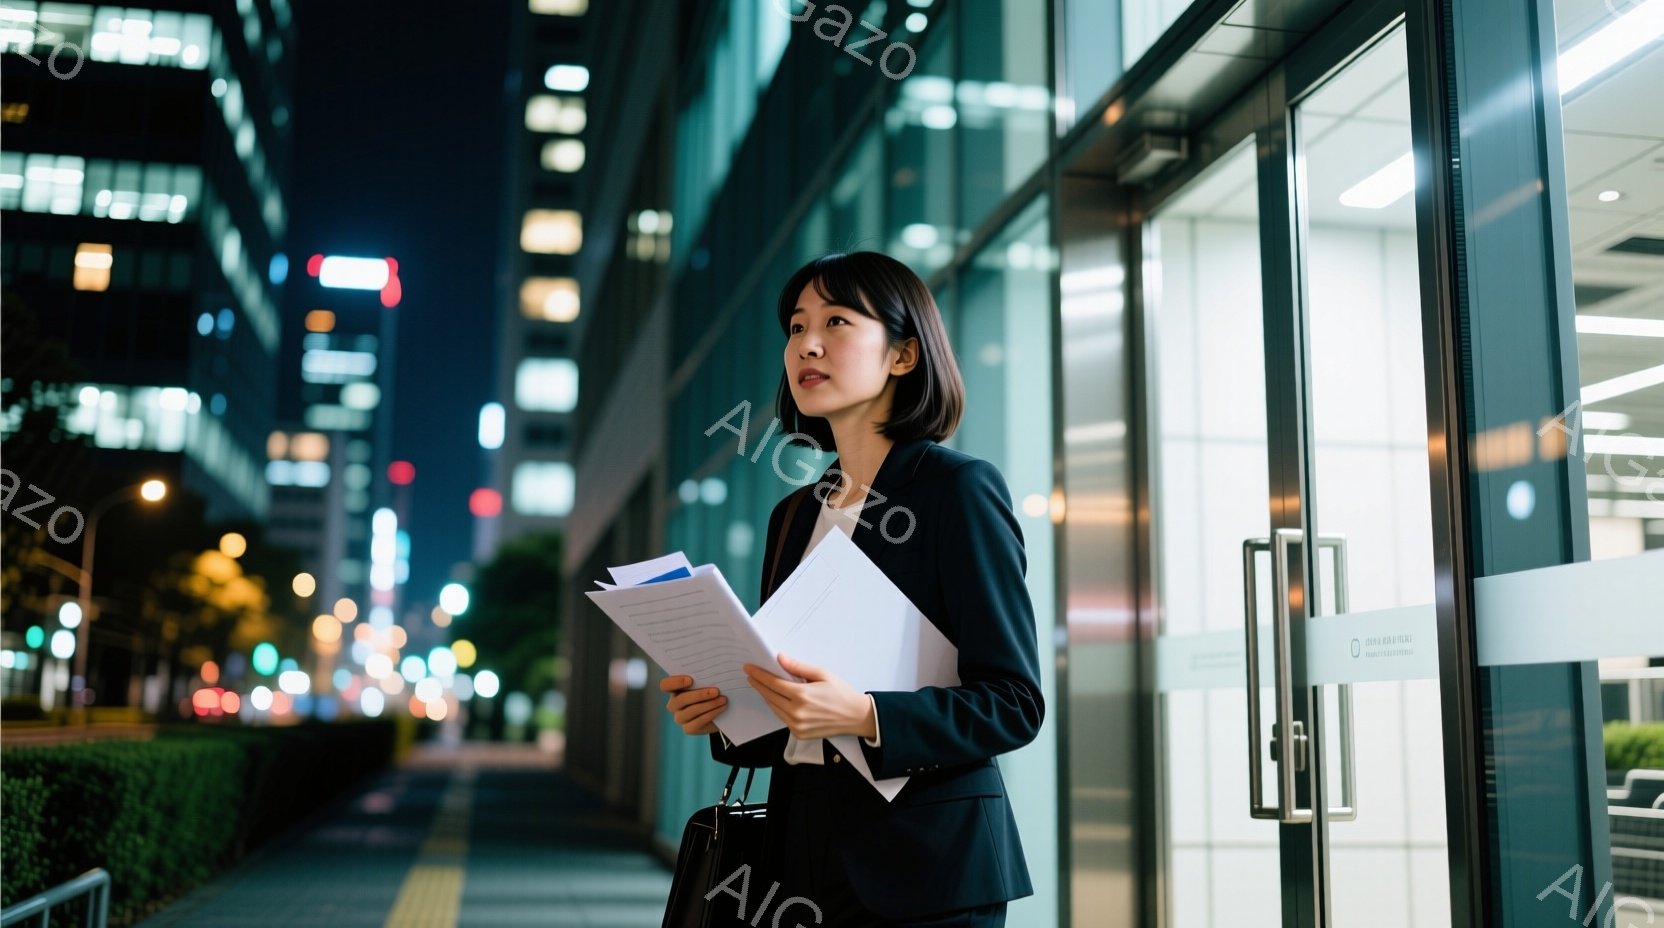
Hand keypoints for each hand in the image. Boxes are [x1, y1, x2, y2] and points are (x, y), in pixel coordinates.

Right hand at [659, 674, 726, 735]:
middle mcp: (675, 703)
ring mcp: (680, 717)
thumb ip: (709, 674)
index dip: (675, 682)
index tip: (690, 679)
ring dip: (708, 705)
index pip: (665, 685)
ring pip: (690, 711)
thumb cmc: (713, 689)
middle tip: (716, 691)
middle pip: (680, 700)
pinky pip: (697, 722)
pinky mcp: (689, 728)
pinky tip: (721, 708)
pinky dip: (711, 714)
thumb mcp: (710, 680)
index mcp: (675, 688)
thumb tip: (720, 667)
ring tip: (723, 699)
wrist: (721, 710)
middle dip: (699, 695)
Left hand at [744, 654, 875, 740]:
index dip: (759, 675)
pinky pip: (782, 718)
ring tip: (761, 685)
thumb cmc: (841, 693)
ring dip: (766, 696)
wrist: (855, 716)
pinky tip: (775, 699)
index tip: (749, 668)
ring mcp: (797, 725)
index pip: (773, 683)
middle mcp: (797, 712)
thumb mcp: (822, 674)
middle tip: (751, 675)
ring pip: (773, 708)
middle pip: (770, 696)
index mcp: (802, 696)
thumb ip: (798, 667)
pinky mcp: (799, 734)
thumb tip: (780, 659)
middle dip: (758, 684)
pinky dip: (776, 707)